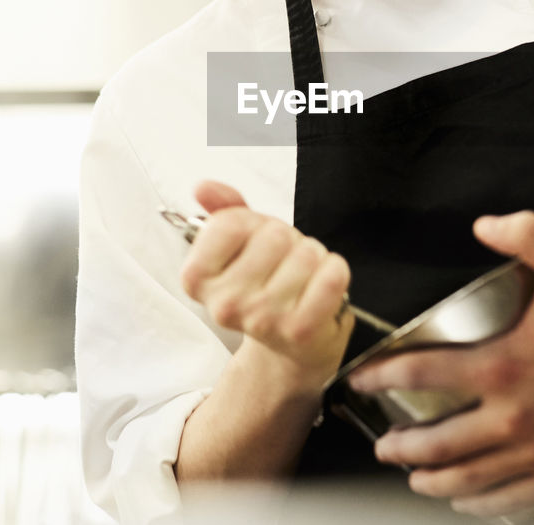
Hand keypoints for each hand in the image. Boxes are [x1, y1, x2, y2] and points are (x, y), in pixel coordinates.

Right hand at [181, 180, 353, 390]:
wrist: (291, 345)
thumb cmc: (267, 285)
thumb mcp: (240, 244)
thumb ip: (223, 209)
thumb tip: (203, 187)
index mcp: (197, 279)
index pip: (231, 222)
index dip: (252, 222)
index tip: (254, 242)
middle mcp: (224, 304)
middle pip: (272, 235)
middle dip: (287, 239)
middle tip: (284, 262)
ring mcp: (261, 319)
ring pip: (306, 253)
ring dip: (313, 257)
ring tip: (303, 277)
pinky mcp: (299, 330)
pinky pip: (332, 276)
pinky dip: (335, 271)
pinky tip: (323, 285)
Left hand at [347, 211, 533, 518]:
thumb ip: (523, 233)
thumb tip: (482, 224)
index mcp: (504, 365)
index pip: (421, 375)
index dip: (381, 377)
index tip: (361, 381)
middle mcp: (514, 416)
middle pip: (437, 443)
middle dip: (400, 446)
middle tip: (383, 444)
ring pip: (468, 479)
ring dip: (432, 481)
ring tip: (414, 477)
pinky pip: (512, 501)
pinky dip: (482, 505)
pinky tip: (468, 502)